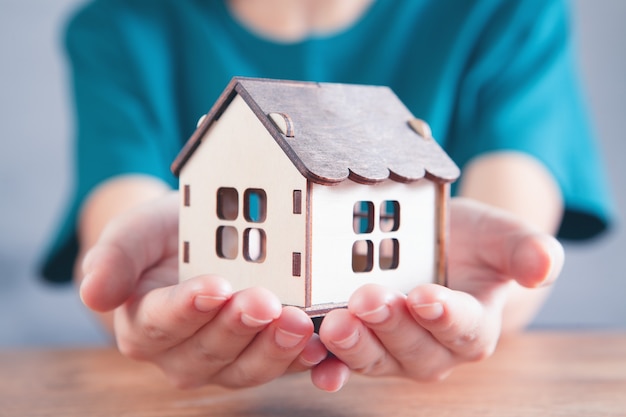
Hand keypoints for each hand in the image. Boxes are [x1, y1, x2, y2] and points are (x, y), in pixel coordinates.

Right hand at [79, 192, 326, 388]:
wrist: (201, 239)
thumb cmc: (165, 237)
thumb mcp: (136, 231)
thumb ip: (114, 257)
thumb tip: (92, 294)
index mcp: (146, 325)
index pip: (161, 324)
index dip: (187, 308)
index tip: (214, 286)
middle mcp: (183, 353)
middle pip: (209, 352)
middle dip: (238, 328)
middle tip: (264, 301)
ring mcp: (227, 360)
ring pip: (248, 369)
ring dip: (275, 349)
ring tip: (301, 322)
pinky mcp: (264, 356)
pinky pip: (286, 368)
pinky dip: (308, 364)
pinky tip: (326, 350)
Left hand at [312, 197, 563, 390]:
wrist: (434, 245)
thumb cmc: (468, 242)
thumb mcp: (497, 234)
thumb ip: (524, 249)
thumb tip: (545, 266)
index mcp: (474, 326)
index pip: (464, 327)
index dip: (446, 314)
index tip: (425, 295)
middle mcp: (434, 348)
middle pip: (415, 348)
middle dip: (391, 325)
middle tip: (367, 298)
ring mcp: (393, 351)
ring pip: (376, 359)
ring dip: (356, 346)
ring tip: (336, 323)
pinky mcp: (360, 346)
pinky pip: (344, 362)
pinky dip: (329, 365)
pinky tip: (314, 359)